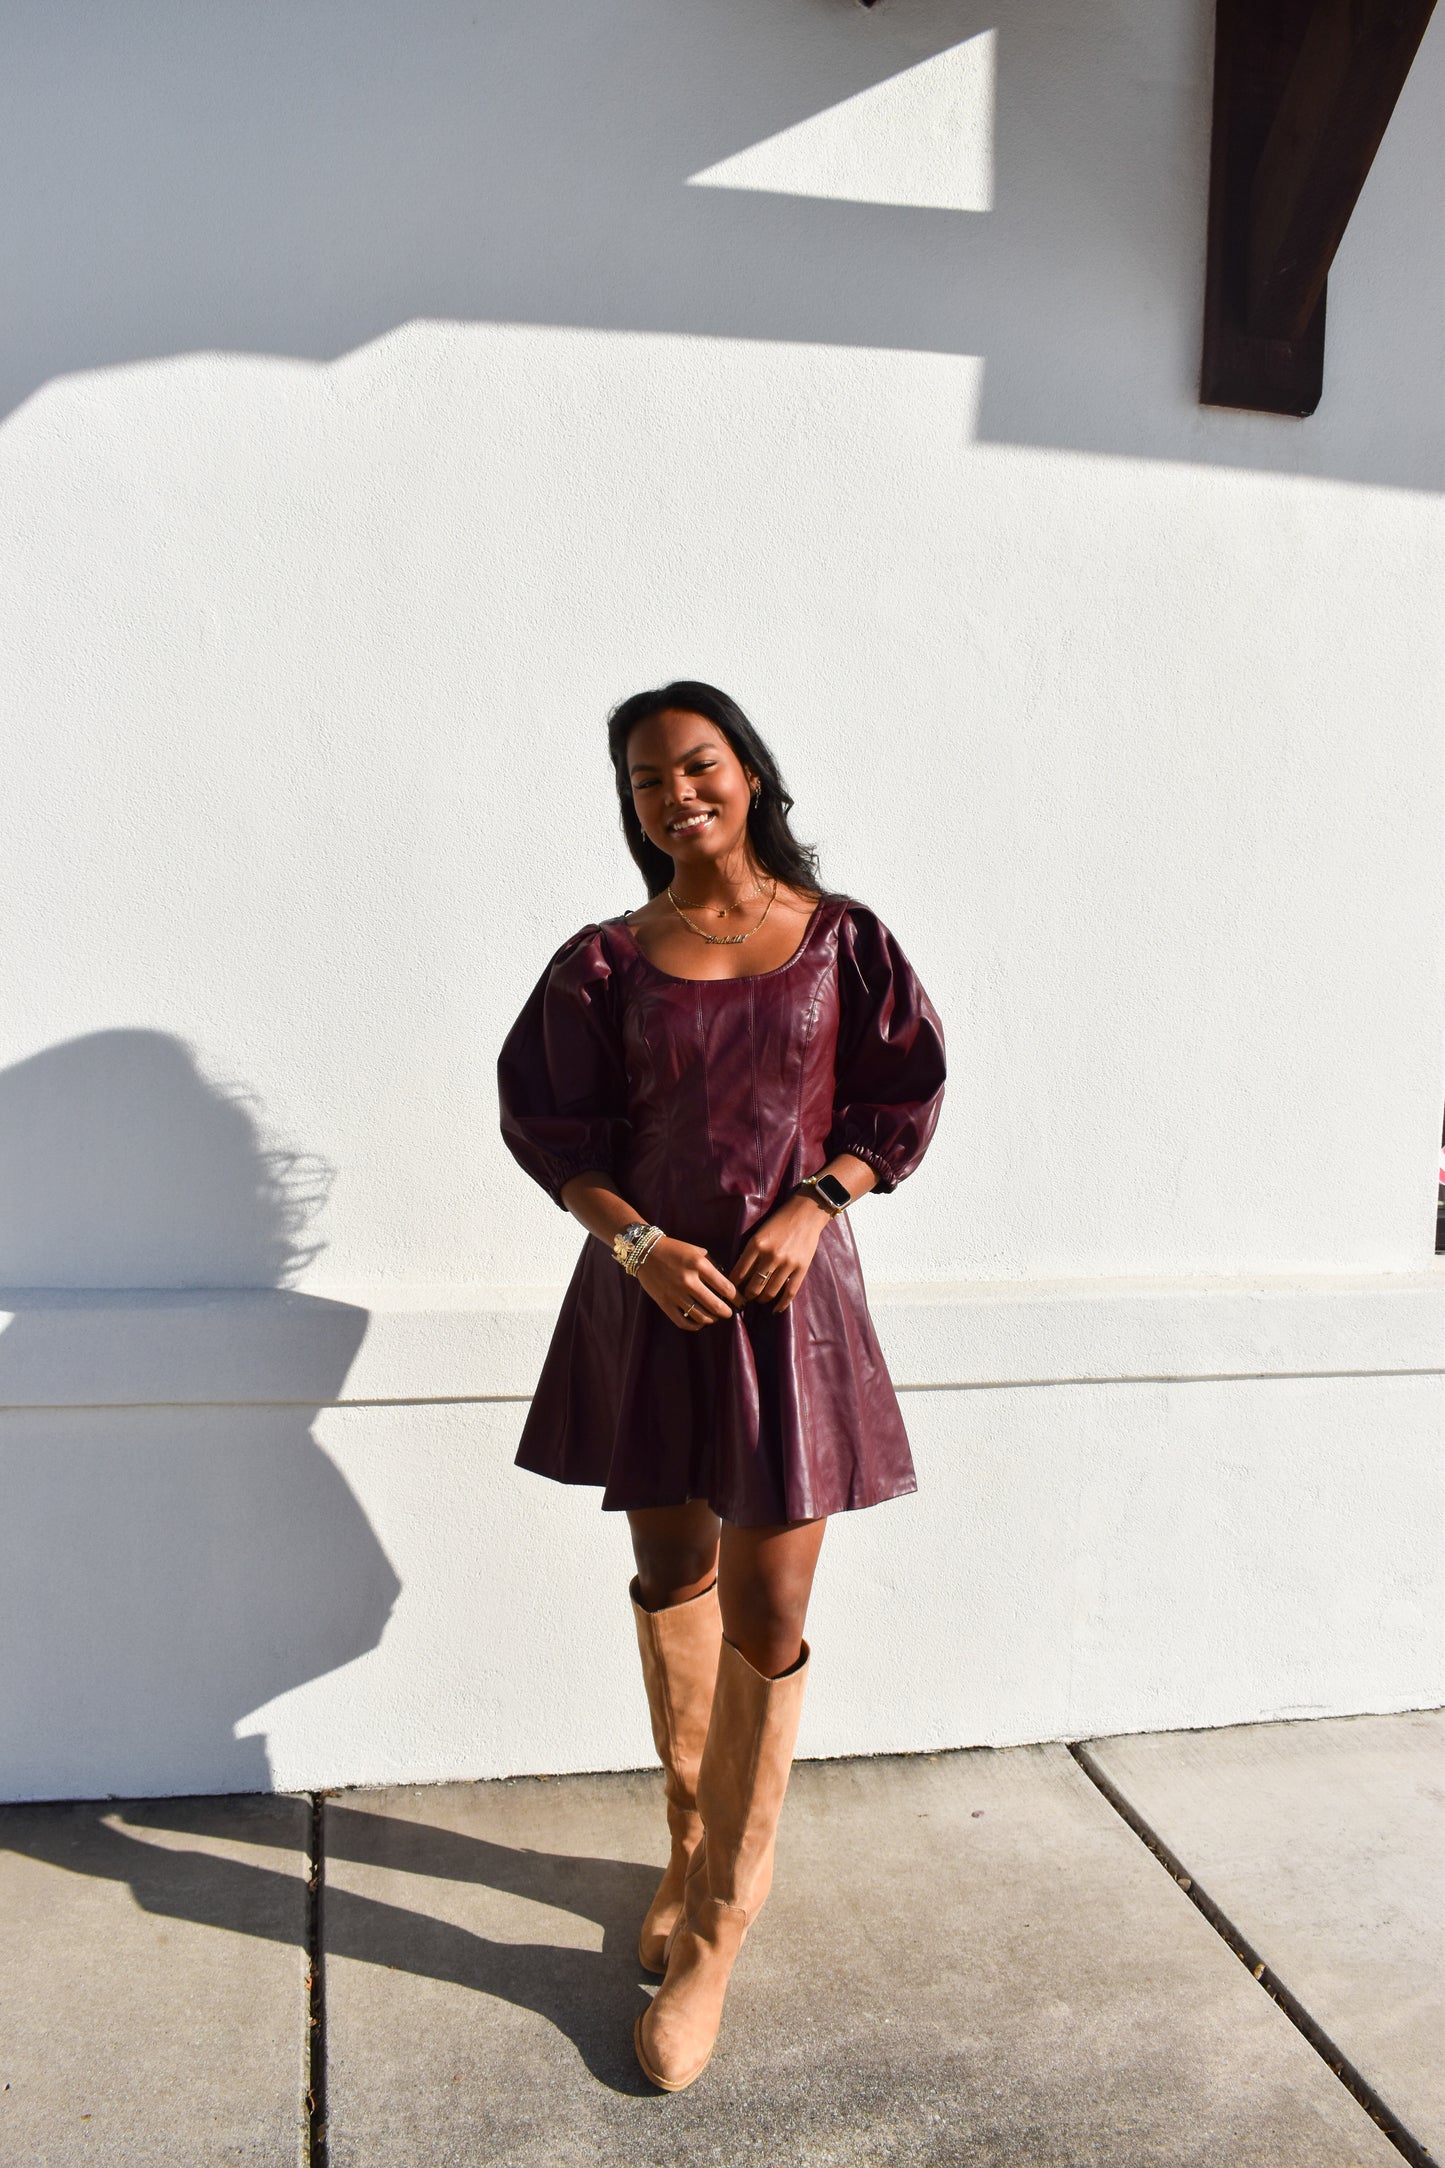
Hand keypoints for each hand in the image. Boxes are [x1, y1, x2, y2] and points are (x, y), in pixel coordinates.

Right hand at [636, 1236, 737, 1332]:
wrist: (645, 1251)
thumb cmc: (675, 1249)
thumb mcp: (697, 1251)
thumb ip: (712, 1266)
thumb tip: (727, 1284)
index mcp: (699, 1264)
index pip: (725, 1287)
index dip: (737, 1298)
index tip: (741, 1302)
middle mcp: (688, 1280)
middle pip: (715, 1306)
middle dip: (727, 1312)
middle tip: (729, 1313)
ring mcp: (675, 1293)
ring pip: (701, 1317)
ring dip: (712, 1319)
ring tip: (714, 1317)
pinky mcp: (664, 1303)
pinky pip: (683, 1322)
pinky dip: (695, 1326)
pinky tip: (699, 1322)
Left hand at [731, 1196, 827, 1312]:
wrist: (806, 1214)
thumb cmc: (779, 1222)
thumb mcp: (759, 1234)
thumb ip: (750, 1253)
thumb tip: (739, 1275)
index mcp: (756, 1244)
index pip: (738, 1273)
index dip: (732, 1286)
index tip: (731, 1291)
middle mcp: (770, 1255)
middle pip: (753, 1287)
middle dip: (747, 1296)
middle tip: (744, 1298)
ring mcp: (787, 1263)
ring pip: (770, 1292)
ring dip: (762, 1300)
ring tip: (759, 1299)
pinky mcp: (801, 1268)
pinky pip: (790, 1293)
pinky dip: (781, 1304)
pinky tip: (775, 1309)